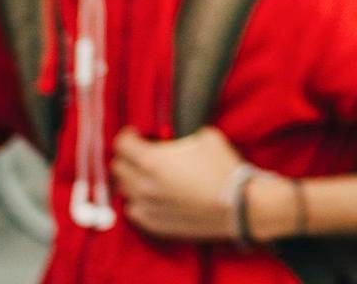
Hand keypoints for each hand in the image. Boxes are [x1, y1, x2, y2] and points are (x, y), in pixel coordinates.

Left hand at [111, 125, 247, 240]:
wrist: (238, 204)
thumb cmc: (224, 168)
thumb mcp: (206, 137)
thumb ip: (182, 137)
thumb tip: (176, 139)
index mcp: (152, 160)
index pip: (122, 144)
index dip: (128, 135)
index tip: (136, 133)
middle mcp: (142, 185)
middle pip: (118, 167)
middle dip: (127, 156)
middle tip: (140, 152)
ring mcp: (146, 207)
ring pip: (123, 189)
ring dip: (131, 178)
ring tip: (146, 174)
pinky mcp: (154, 223)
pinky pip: (133, 209)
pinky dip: (138, 200)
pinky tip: (152, 194)